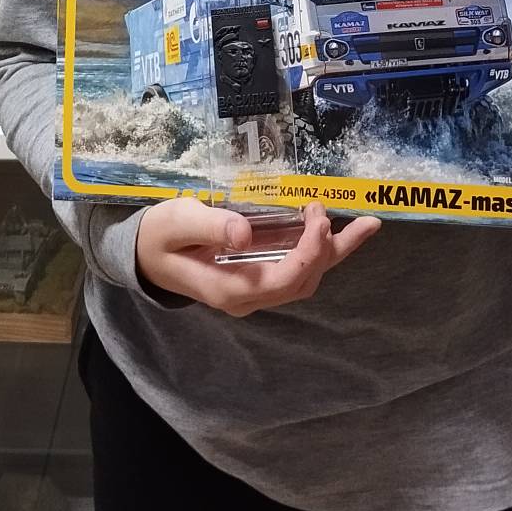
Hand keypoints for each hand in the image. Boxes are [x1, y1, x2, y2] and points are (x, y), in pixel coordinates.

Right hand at [135, 200, 380, 316]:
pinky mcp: (258, 277)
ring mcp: (254, 291)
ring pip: (305, 278)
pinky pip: (297, 270)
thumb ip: (211, 225)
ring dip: (334, 252)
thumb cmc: (160, 236)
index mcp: (229, 289)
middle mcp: (248, 297)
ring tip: (365, 226)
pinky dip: (320, 252)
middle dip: (328, 250)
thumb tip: (245, 233)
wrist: (145, 255)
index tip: (317, 216)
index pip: (284, 280)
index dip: (309, 253)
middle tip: (338, 213)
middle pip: (303, 282)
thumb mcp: (178, 221)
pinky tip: (338, 233)